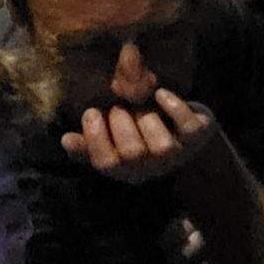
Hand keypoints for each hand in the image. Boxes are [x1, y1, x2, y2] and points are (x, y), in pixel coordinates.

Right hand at [61, 88, 220, 185]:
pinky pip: (188, 126)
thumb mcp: (110, 136)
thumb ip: (89, 139)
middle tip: (117, 106)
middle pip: (133, 152)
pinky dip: (174, 107)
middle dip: (120, 121)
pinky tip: (160, 94)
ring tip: (139, 104)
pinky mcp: (198, 135)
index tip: (91, 112)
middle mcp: (151, 166)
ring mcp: (177, 153)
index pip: (106, 163)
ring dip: (146, 118)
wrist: (182, 131)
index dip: (96, 138)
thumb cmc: (138, 131)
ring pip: (162, 145)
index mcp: (126, 168)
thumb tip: (66, 140)